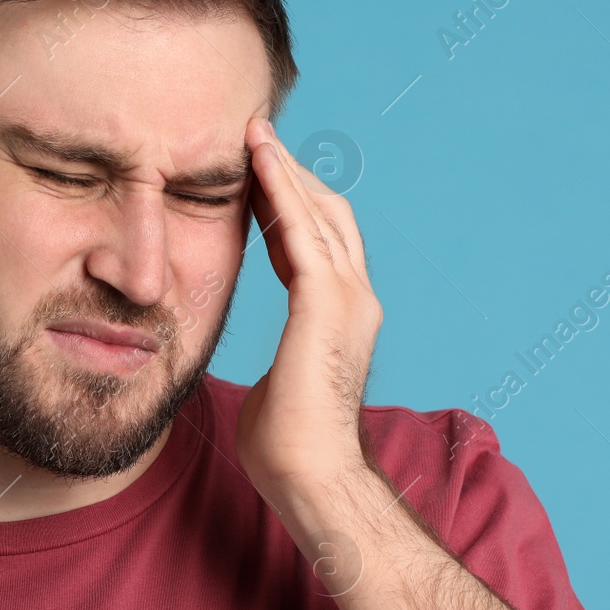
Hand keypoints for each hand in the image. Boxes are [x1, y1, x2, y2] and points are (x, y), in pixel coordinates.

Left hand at [235, 117, 383, 512]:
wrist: (311, 476)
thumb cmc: (288, 449)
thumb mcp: (278, 388)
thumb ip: (277, 364)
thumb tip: (261, 374)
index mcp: (342, 319)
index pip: (317, 245)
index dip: (289, 207)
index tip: (258, 176)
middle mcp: (356, 300)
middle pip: (327, 217)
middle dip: (291, 175)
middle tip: (255, 137)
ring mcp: (349, 300)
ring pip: (318, 214)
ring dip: (284, 170)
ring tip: (254, 133)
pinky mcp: (326, 305)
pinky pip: (303, 232)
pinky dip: (281, 191)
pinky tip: (258, 162)